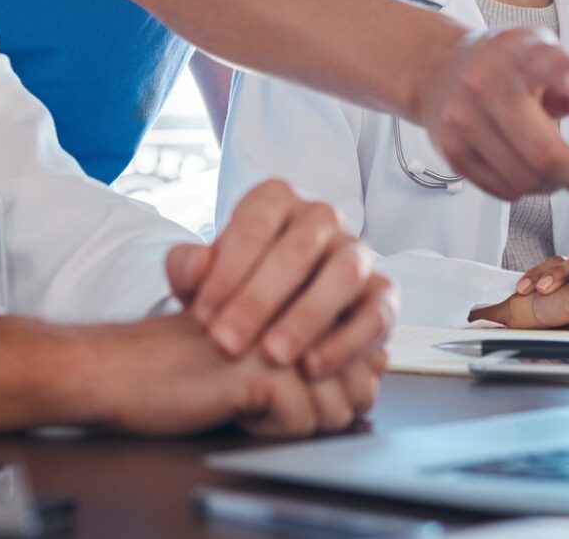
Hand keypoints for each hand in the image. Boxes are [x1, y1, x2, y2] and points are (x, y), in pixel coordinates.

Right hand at [0, 312, 384, 438]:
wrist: (123, 368)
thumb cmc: (192, 360)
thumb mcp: (266, 348)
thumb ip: (321, 349)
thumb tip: (375, 373)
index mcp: (298, 285)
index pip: (364, 349)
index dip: (337, 386)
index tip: (293, 387)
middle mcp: (297, 297)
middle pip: (356, 381)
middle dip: (320, 408)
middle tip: (264, 397)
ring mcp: (282, 327)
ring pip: (335, 404)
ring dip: (295, 420)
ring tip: (248, 400)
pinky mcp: (261, 363)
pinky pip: (301, 420)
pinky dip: (271, 430)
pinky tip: (235, 408)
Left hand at [164, 180, 396, 378]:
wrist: (271, 315)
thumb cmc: (232, 290)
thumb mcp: (199, 278)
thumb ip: (187, 268)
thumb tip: (195, 265)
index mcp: (276, 200)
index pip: (255, 223)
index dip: (226, 271)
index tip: (201, 316)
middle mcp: (322, 217)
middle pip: (298, 249)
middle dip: (258, 300)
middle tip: (226, 343)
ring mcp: (356, 253)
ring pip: (343, 274)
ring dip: (307, 317)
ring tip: (272, 355)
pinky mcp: (382, 294)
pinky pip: (374, 314)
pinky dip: (345, 343)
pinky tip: (311, 368)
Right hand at [416, 28, 568, 199]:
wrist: (442, 67)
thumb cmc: (511, 67)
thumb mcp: (562, 63)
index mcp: (522, 52)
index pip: (546, 60)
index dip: (566, 73)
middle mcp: (486, 80)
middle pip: (543, 151)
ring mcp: (463, 117)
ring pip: (526, 180)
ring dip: (550, 184)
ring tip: (551, 164)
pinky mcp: (450, 149)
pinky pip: (504, 191)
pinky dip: (523, 188)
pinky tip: (524, 165)